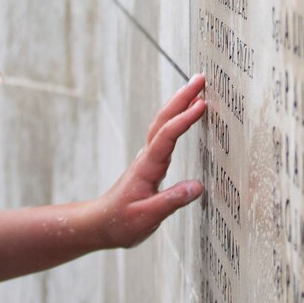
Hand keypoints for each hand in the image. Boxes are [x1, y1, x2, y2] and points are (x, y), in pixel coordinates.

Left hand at [89, 73, 208, 248]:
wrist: (100, 223)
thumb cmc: (120, 222)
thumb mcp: (147, 217)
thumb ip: (171, 201)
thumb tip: (198, 186)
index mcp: (147, 167)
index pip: (167, 136)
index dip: (185, 119)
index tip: (203, 104)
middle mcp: (146, 157)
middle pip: (164, 119)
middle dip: (182, 97)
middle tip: (200, 79)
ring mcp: (147, 158)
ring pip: (162, 123)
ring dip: (178, 104)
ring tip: (196, 89)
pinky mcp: (149, 163)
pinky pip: (164, 133)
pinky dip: (175, 118)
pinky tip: (183, 115)